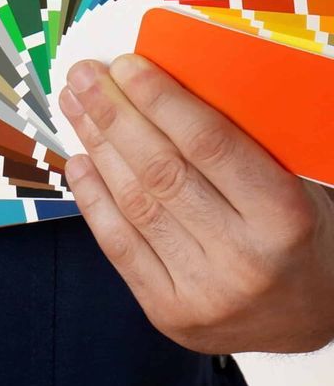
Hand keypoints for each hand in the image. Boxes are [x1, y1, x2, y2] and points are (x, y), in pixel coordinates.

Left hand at [59, 53, 333, 354]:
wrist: (315, 320)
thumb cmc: (305, 236)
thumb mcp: (301, 185)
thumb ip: (252, 143)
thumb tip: (177, 80)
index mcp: (286, 218)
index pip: (209, 145)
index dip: (161, 100)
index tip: (125, 65)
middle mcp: (243, 258)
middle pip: (160, 171)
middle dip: (114, 115)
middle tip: (84, 77)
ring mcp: (203, 292)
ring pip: (134, 204)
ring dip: (97, 147)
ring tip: (75, 108)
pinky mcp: (169, 313)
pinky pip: (118, 245)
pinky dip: (93, 198)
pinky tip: (80, 160)